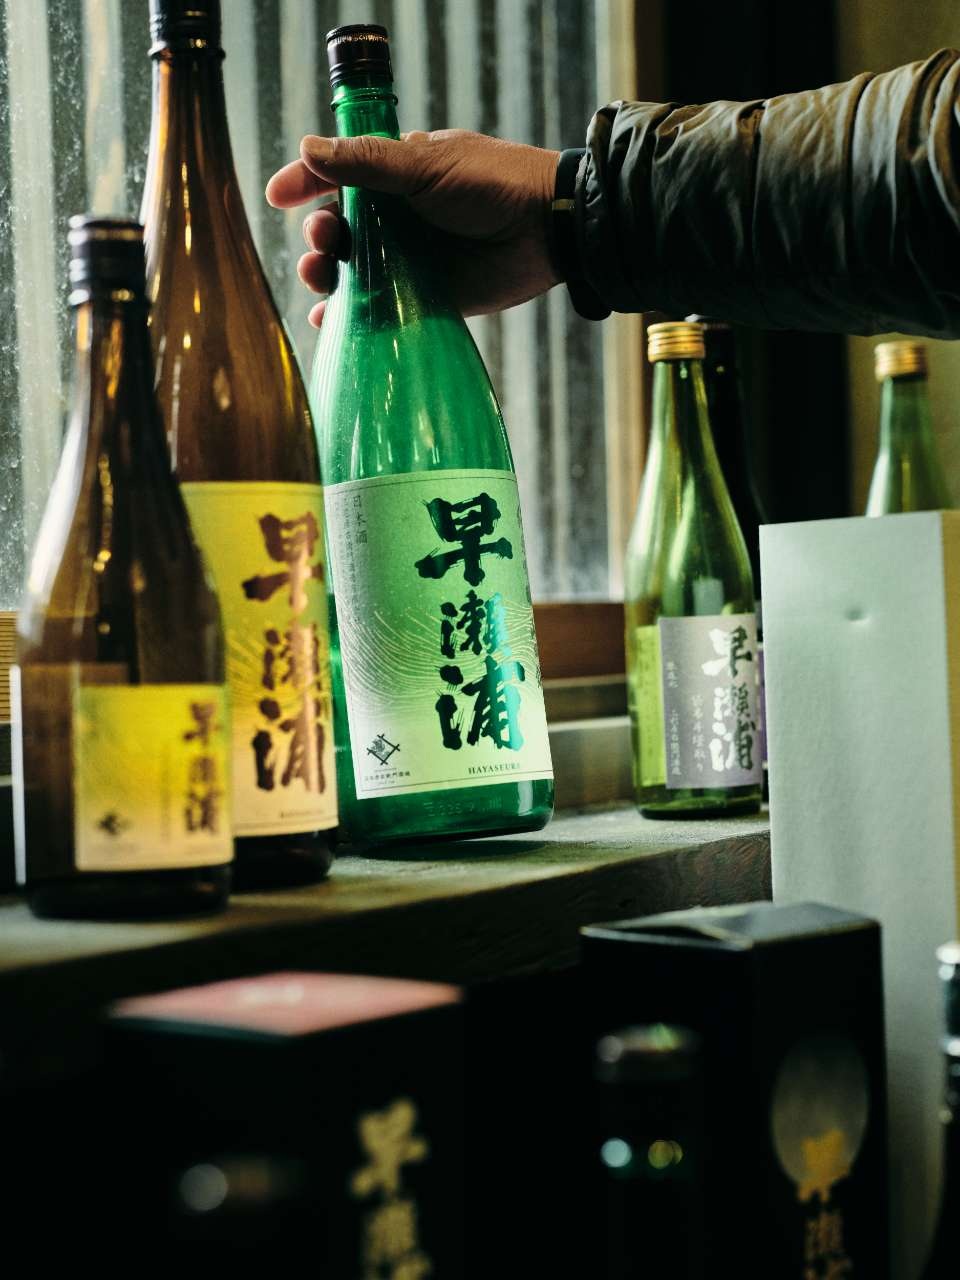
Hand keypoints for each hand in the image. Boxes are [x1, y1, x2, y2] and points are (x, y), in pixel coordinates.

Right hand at [265, 129, 560, 325]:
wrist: (546, 230)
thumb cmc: (492, 184)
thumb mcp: (425, 165)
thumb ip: (368, 163)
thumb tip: (307, 148)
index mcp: (397, 175)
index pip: (340, 175)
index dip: (306, 182)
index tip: (278, 197)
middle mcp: (399, 218)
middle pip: (339, 228)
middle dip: (320, 235)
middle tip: (326, 241)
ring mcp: (410, 260)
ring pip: (353, 271)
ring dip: (327, 274)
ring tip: (321, 276)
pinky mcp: (425, 297)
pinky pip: (378, 310)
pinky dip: (350, 316)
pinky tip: (330, 319)